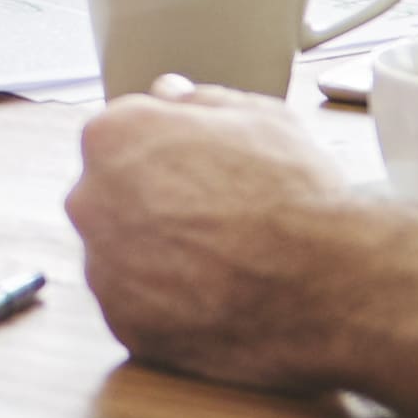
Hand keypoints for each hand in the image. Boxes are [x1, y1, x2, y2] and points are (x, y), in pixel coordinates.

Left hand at [63, 80, 377, 392]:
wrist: (327, 283)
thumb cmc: (297, 194)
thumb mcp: (261, 117)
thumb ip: (199, 100)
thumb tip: (168, 94)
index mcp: (114, 137)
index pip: (119, 137)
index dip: (166, 153)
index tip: (202, 171)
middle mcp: (91, 200)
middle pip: (112, 197)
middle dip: (152, 203)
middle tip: (215, 219)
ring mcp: (103, 268)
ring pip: (121, 255)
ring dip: (156, 257)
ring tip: (222, 264)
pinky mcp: (125, 324)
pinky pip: (137, 308)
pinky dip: (167, 306)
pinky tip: (215, 298)